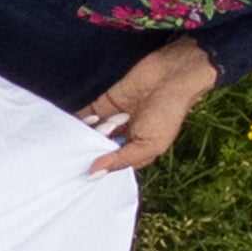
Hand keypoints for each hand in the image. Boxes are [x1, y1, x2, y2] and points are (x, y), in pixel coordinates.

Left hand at [73, 38, 218, 175]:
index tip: (83, 172)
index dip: (97, 169)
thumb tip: (92, 175)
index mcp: (134, 151)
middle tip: (93, 144)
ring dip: (88, 132)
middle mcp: (121, 137)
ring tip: (106, 124)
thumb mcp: (149, 145)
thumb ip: (121, 160)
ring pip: (87, 133)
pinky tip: (82, 121)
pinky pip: (84, 115)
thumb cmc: (169, 113)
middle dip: (89, 149)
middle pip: (95, 149)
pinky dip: (78, 120)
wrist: (173, 75)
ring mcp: (111, 119)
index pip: (109, 165)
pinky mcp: (103, 102)